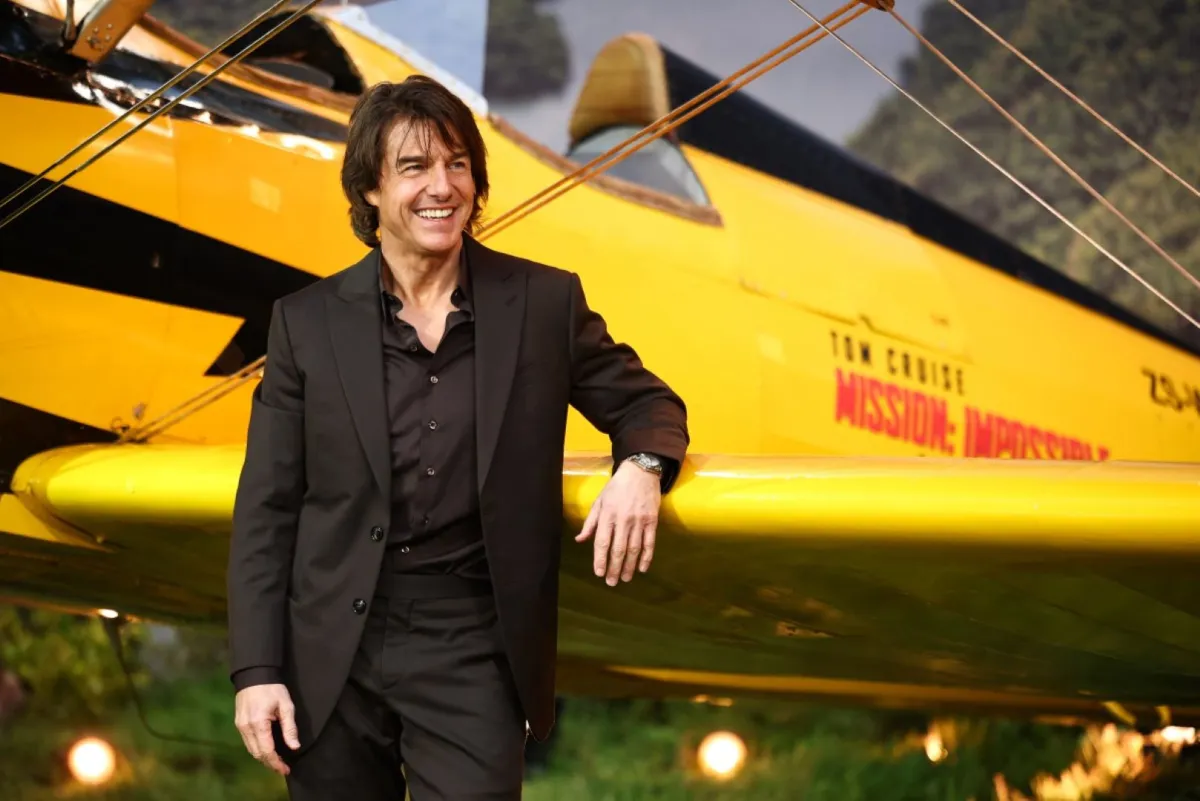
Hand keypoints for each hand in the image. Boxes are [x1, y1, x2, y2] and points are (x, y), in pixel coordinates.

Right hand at [235, 683, 298, 774]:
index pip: (267, 751)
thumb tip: (294, 747)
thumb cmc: (273, 688)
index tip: (286, 770)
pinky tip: (267, 750)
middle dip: (270, 763)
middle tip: (283, 768)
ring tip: (276, 762)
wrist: (254, 674)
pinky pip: (248, 742)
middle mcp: (246, 728)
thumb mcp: (286, 706)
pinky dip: (257, 749)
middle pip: (257, 753)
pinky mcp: (239, 724)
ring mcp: (240, 726)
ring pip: (251, 750)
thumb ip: (290, 728)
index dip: (276, 763)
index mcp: (258, 723)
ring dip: (263, 758)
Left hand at [575, 460, 661, 584]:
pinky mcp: (652, 521)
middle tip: (611, 582)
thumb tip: (580, 540)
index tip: (598, 573)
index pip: (602, 542)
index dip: (600, 559)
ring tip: (626, 578)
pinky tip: (642, 568)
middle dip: (614, 568)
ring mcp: (639, 521)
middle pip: (618, 549)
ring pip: (634, 549)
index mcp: (607, 514)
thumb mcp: (599, 501)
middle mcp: (623, 519)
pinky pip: (650, 542)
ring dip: (630, 566)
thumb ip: (590, 522)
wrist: (640, 472)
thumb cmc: (616, 487)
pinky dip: (646, 557)